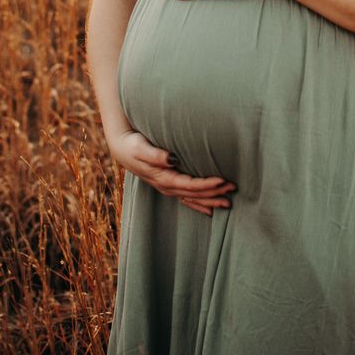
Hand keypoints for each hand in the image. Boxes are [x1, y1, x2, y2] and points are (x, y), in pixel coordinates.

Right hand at [107, 129, 235, 215]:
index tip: (222, 180)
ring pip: (192, 199)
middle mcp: (166, 186)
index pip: (189, 185)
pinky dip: (199, 205)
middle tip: (233, 189)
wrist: (121, 148)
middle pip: (194, 194)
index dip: (206, 184)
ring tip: (228, 202)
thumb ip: (156, 155)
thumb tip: (171, 159)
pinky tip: (210, 210)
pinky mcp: (168, 185)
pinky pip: (186, 199)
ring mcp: (167, 188)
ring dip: (210, 200)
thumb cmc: (132, 144)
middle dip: (214, 193)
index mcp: (162, 178)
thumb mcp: (141, 147)